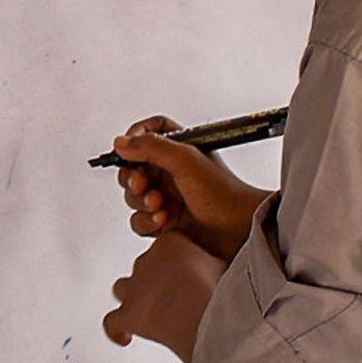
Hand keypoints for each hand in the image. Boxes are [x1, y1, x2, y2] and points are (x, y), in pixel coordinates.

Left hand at [103, 232, 226, 361]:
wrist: (202, 312)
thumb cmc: (222, 289)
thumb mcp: (229, 265)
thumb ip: (222, 263)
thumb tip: (243, 263)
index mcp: (170, 243)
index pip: (169, 244)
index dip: (179, 259)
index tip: (193, 273)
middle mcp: (147, 260)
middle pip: (146, 265)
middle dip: (159, 280)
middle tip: (180, 299)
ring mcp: (135, 288)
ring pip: (123, 287)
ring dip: (134, 298)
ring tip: (150, 312)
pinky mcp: (128, 314)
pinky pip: (111, 322)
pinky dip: (117, 330)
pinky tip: (125, 338)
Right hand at [115, 115, 270, 262]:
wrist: (240, 231)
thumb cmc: (224, 194)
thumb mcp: (186, 161)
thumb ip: (152, 147)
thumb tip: (121, 142)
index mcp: (179, 150)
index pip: (151, 131)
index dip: (136, 136)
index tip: (128, 147)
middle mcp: (171, 172)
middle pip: (133, 167)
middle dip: (132, 178)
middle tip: (143, 184)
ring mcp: (167, 198)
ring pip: (133, 196)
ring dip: (140, 201)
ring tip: (160, 206)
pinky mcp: (165, 223)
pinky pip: (139, 221)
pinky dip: (146, 221)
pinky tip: (163, 221)